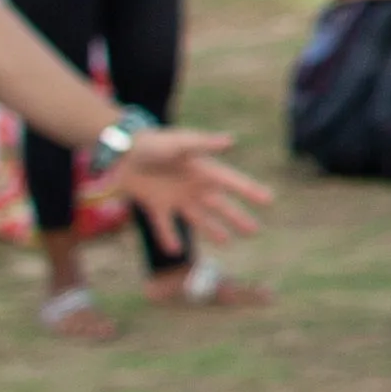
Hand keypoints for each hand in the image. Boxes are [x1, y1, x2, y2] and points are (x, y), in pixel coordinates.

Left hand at [95, 123, 272, 240]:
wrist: (121, 151)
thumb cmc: (153, 143)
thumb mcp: (180, 143)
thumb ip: (204, 144)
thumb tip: (232, 141)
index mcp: (202, 170)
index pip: (232, 183)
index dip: (250, 191)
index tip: (269, 200)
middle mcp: (192, 186)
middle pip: (219, 205)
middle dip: (237, 217)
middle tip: (255, 230)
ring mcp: (174, 198)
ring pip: (198, 218)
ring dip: (212, 230)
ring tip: (227, 241)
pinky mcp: (154, 206)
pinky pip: (164, 226)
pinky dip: (169, 239)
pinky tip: (176, 251)